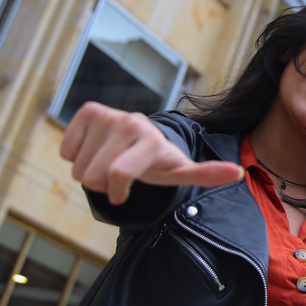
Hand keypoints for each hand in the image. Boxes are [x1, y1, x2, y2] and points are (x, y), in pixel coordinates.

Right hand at [60, 102, 243, 204]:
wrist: (141, 138)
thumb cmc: (160, 161)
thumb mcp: (181, 171)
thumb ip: (206, 174)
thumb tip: (238, 172)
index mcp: (152, 141)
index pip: (117, 174)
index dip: (116, 192)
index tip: (124, 194)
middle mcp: (130, 123)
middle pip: (93, 176)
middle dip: (103, 183)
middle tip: (121, 173)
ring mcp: (108, 115)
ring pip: (77, 166)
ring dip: (91, 170)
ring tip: (112, 160)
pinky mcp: (89, 111)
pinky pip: (67, 150)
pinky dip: (78, 155)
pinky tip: (98, 148)